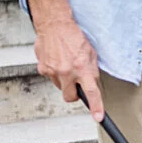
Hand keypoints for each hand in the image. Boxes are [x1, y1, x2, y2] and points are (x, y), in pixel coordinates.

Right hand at [27, 0, 103, 121]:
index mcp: (82, 68)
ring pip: (61, 87)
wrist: (54, 25)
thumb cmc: (74, 37)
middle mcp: (67, 72)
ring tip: (66, 64)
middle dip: (74, 94)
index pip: (91, 92)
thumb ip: (92, 71)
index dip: (96, 107)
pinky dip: (55, 73)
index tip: (98, 118)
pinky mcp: (42, 69)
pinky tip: (57, 61)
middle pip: (70, 98)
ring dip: (65, 81)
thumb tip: (92, 84)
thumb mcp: (91, 54)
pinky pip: (51, 78)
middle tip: (76, 83)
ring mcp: (53, 71)